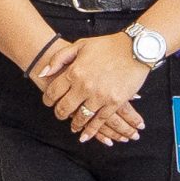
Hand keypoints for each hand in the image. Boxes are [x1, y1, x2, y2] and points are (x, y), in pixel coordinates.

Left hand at [35, 33, 149, 143]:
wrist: (135, 48)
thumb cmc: (107, 45)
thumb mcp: (80, 45)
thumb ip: (59, 59)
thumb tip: (43, 74)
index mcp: (74, 71)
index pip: (53, 92)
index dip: (48, 100)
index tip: (49, 102)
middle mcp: (84, 86)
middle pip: (64, 108)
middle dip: (60, 114)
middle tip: (60, 115)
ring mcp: (99, 96)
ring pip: (81, 117)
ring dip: (75, 124)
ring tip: (74, 126)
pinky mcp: (114, 103)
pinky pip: (99, 121)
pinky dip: (91, 131)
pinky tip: (86, 135)